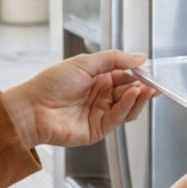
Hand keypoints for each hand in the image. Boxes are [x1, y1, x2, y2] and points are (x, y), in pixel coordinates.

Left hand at [1, 50, 157, 148]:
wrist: (32, 108)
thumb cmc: (51, 83)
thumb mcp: (85, 62)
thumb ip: (115, 59)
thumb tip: (140, 57)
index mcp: (96, 79)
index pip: (125, 77)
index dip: (139, 75)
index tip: (152, 71)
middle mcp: (100, 97)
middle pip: (129, 93)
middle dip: (143, 87)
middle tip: (155, 82)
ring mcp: (99, 114)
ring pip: (128, 107)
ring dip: (139, 97)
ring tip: (147, 88)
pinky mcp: (98, 130)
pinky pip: (118, 117)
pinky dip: (128, 106)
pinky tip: (133, 94)